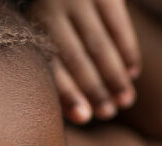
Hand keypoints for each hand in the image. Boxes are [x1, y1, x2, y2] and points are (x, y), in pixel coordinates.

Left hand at [29, 0, 140, 123]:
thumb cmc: (46, 13)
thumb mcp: (35, 30)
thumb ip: (45, 62)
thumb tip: (73, 112)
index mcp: (28, 23)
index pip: (47, 64)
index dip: (66, 93)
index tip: (84, 117)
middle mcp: (50, 6)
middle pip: (75, 57)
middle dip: (94, 89)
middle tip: (108, 113)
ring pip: (98, 43)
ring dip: (115, 75)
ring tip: (125, 101)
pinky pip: (118, 23)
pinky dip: (128, 50)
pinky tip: (133, 72)